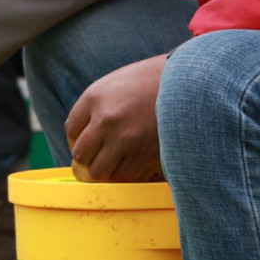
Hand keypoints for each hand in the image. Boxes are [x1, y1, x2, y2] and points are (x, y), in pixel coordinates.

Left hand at [66, 55, 168, 182]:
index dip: (76, 141)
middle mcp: (106, 119)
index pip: (71, 130)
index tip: (86, 144)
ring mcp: (125, 139)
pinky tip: (131, 166)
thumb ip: (97, 107)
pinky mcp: (145, 154)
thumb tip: (84, 137)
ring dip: (104, 172)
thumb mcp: (116, 83)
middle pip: (80, 155)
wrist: (188, 82)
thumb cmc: (151, 82)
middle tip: (97, 158)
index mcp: (95, 97)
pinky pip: (124, 177)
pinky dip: (124, 176)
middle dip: (87, 160)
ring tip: (114, 165)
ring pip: (99, 172)